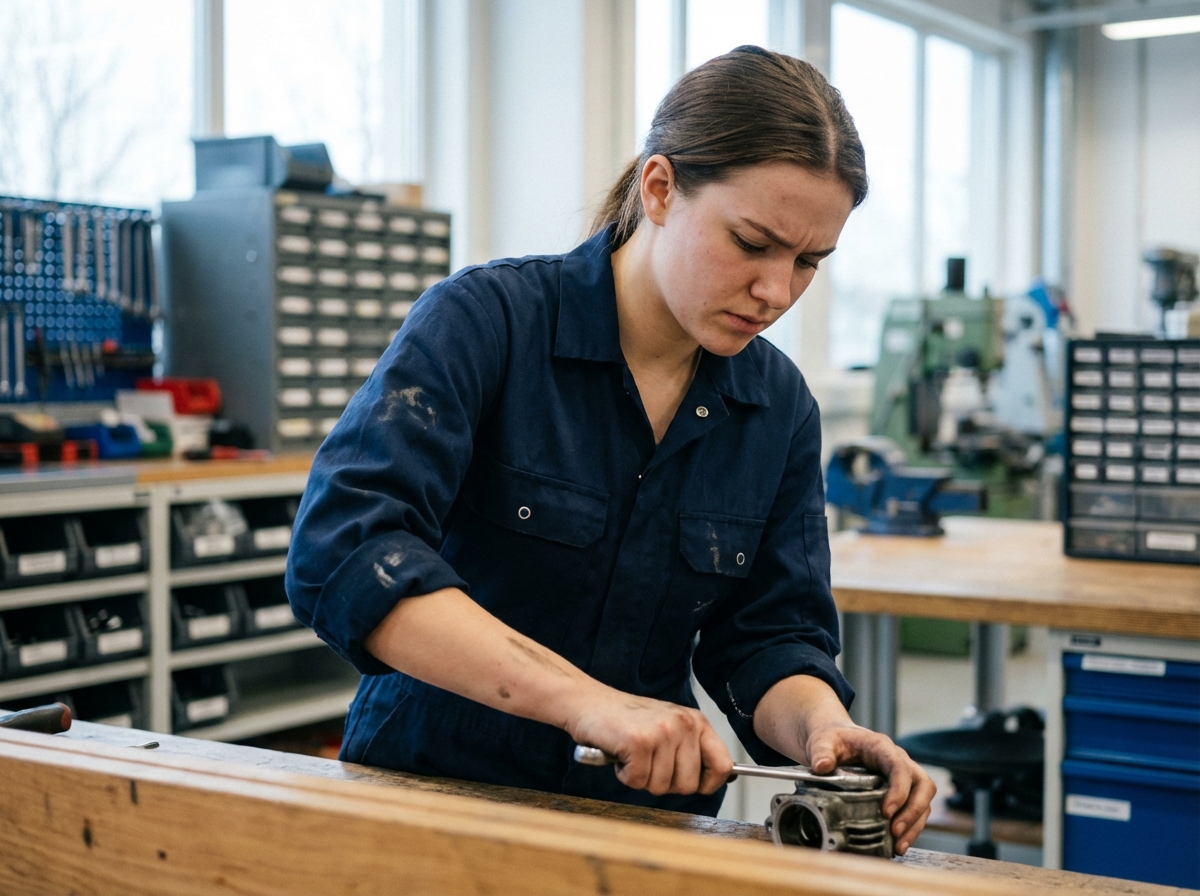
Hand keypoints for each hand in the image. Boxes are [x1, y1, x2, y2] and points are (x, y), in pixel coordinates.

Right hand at [568, 685, 732, 796]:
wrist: (588, 702)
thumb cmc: (627, 720)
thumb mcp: (669, 727)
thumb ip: (692, 748)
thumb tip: (726, 777)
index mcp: (696, 721)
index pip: (723, 765)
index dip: (709, 784)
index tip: (694, 785)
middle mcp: (684, 724)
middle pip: (689, 785)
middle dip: (665, 783)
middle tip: (648, 763)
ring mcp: (662, 732)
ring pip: (662, 786)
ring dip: (642, 778)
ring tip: (632, 754)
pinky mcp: (639, 742)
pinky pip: (638, 781)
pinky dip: (625, 775)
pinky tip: (620, 754)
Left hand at [803, 721, 934, 854]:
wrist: (833, 740)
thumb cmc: (832, 739)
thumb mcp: (822, 741)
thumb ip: (821, 751)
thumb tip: (822, 767)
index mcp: (882, 748)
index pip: (900, 767)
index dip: (899, 790)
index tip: (886, 812)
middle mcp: (899, 761)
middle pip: (923, 785)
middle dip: (913, 811)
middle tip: (895, 831)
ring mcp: (903, 777)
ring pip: (923, 800)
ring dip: (914, 825)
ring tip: (898, 846)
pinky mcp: (901, 792)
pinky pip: (915, 810)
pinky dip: (910, 828)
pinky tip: (896, 845)